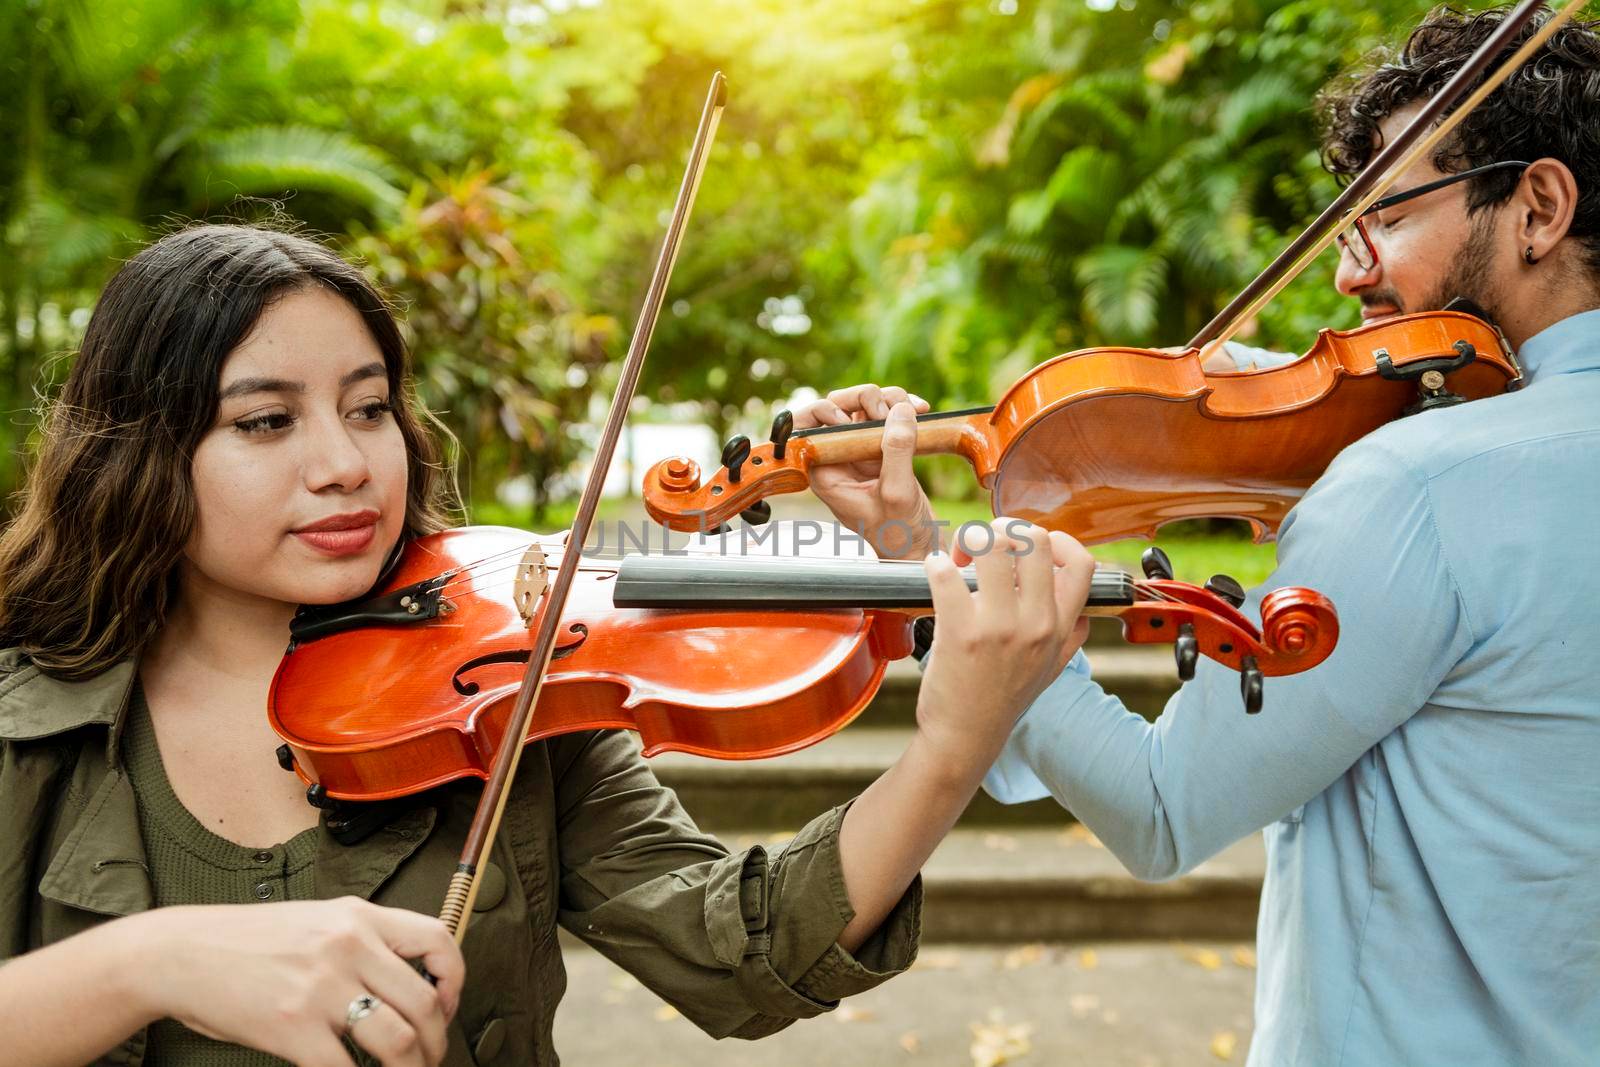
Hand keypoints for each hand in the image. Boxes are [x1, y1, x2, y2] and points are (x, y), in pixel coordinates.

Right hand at [141, 897, 464, 1066]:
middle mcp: (348, 946)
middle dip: (437, 1041)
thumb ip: (363, 941)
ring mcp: (321, 988)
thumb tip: (409, 981)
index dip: (455, 979)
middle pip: (424, 1003)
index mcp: (358, 917)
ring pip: (398, 1041)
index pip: (436, 940)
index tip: (448, 1006)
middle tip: (431, 1058)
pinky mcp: (292, 1027)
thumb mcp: (318, 920)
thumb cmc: (248, 941)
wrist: (182, 953)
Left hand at [790, 383, 937, 559]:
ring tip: (912, 410)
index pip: (806, 428)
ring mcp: (861, 451)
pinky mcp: (883, 449)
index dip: (823, 411)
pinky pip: (888, 415)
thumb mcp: (896, 492)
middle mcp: (839, 458)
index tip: (849, 419)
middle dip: (863, 398)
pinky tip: (922, 410)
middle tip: (886, 412)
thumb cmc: (898, 533)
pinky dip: (904, 408)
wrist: (918, 548)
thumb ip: (896, 451)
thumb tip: (900, 410)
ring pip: (865, 406)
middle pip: (838, 406)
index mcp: (825, 473)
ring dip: (889, 399)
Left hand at [914, 518, 1094, 777]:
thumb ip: (1070, 638)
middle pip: (1034, 539)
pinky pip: (946, 573)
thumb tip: (1083, 613)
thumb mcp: (1051, 670)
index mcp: (1060, 627)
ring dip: (969, 539)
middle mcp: (1036, 623)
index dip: (1057, 539)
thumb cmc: (1003, 700)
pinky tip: (935, 572)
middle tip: (984, 547)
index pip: (1081, 563)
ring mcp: (999, 627)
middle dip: (1003, 530)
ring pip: (993, 546)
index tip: (1030, 546)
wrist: (965, 738)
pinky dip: (936, 564)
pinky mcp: (960, 632)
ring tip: (958, 558)